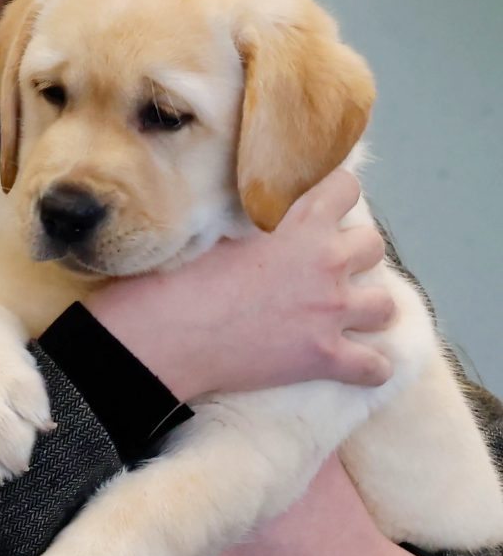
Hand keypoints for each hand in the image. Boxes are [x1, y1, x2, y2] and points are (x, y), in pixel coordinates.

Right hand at [86, 168, 392, 400]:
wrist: (170, 331)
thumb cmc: (181, 272)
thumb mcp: (218, 222)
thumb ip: (252, 211)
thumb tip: (255, 201)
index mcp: (300, 221)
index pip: (346, 188)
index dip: (335, 196)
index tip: (320, 206)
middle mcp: (325, 262)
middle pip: (373, 245)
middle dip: (354, 253)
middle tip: (326, 264)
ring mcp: (330, 312)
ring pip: (385, 304)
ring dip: (366, 307)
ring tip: (341, 312)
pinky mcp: (325, 358)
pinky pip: (375, 366)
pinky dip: (367, 366)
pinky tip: (351, 362)